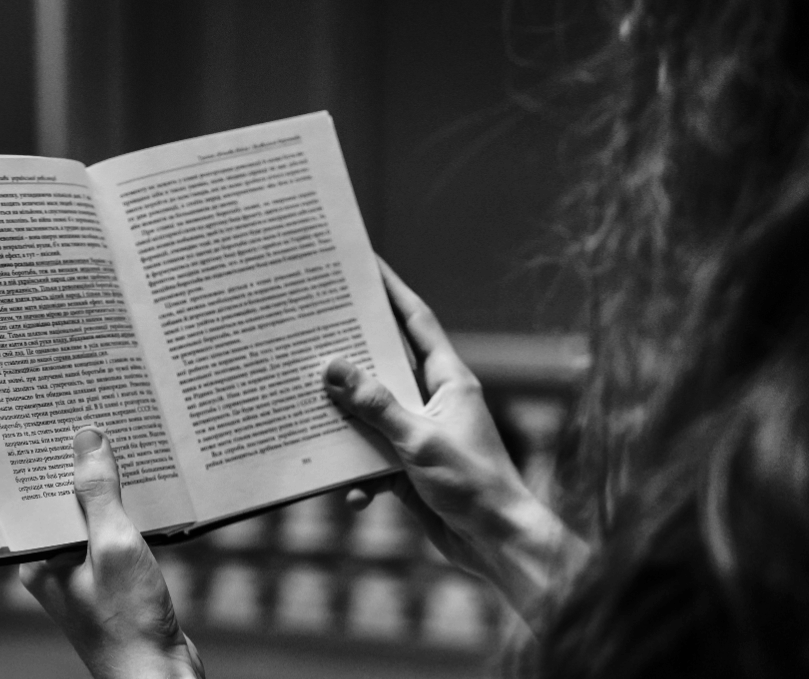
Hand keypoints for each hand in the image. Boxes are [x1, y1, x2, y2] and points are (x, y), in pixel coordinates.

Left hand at [18, 427, 203, 678]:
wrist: (159, 676)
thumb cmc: (128, 623)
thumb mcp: (114, 546)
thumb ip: (100, 493)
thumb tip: (87, 440)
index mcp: (39, 558)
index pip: (35, 495)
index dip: (47, 456)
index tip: (57, 417)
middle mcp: (56, 563)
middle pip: (65, 500)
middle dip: (82, 463)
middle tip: (95, 416)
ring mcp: (86, 571)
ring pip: (95, 514)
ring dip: (112, 484)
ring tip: (125, 441)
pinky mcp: (116, 578)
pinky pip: (118, 531)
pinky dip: (132, 509)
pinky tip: (150, 486)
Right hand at [325, 260, 588, 623]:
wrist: (497, 545)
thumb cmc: (474, 485)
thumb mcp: (419, 440)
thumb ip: (375, 405)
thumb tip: (333, 366)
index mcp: (449, 380)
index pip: (417, 321)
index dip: (393, 290)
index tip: (367, 263)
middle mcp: (434, 400)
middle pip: (385, 364)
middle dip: (350, 354)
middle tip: (312, 330)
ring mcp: (420, 433)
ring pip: (370, 414)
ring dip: (346, 423)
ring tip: (312, 416)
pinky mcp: (408, 467)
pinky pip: (371, 459)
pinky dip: (358, 476)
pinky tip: (354, 496)